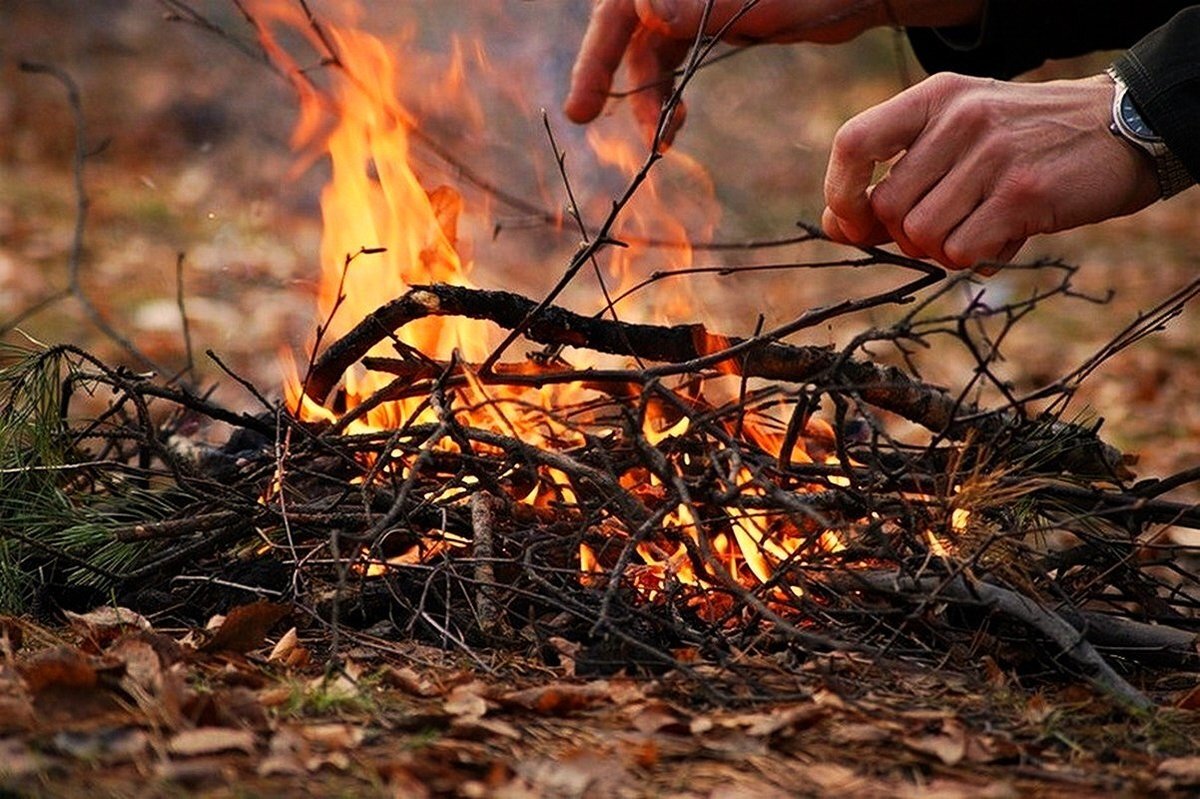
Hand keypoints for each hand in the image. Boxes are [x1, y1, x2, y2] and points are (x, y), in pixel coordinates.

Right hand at [565, 0, 982, 143]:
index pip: (621, 4)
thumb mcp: (767, 4)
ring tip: (659, 140)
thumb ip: (704, 7)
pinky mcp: (709, 20)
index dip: (597, 51)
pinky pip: (669, 54)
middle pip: (622, 23)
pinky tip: (673, 124)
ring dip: (645, 93)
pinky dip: (665, 90)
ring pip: (645, 45)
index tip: (585, 102)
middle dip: (604, 71)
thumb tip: (643, 9)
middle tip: (580, 115)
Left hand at [822, 73, 1161, 269]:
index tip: (854, 223)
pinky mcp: (1022, 193)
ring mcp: (992, 154)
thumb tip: (835, 227)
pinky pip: (962, 251)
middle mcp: (960, 119)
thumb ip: (897, 177)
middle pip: (887, 206)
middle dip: (905, 236)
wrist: (1123, 129)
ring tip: (979, 229)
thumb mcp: (957, 138)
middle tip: (944, 228)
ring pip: (921, 235)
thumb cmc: (1025, 143)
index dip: (841, 193)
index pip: (854, 143)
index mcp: (935, 98)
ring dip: (943, 250)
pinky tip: (1004, 237)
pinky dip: (975, 258)